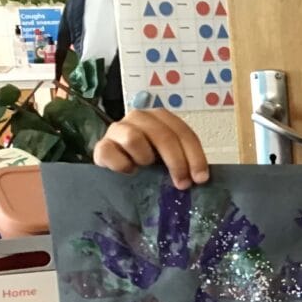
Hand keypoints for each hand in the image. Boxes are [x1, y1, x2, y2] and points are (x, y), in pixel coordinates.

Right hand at [93, 109, 208, 189]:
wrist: (117, 167)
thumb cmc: (149, 162)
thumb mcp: (170, 158)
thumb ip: (184, 160)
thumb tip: (200, 178)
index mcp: (160, 118)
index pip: (182, 132)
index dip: (195, 156)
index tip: (200, 178)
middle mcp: (139, 117)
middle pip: (162, 135)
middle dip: (176, 162)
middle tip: (181, 183)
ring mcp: (117, 129)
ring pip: (134, 139)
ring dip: (145, 158)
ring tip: (146, 168)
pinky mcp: (101, 145)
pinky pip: (110, 153)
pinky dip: (122, 166)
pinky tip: (128, 172)